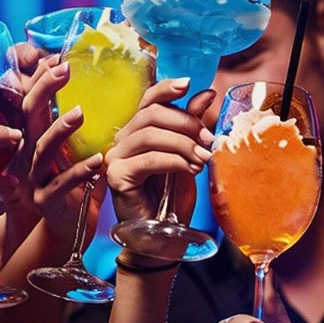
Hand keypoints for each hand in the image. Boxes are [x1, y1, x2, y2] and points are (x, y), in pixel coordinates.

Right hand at [7, 56, 102, 244]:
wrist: (68, 228)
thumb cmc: (75, 182)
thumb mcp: (73, 148)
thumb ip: (78, 120)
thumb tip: (96, 84)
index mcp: (34, 137)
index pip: (32, 101)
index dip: (40, 80)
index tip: (56, 58)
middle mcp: (28, 154)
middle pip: (29, 117)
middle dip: (44, 91)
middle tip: (64, 70)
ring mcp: (35, 179)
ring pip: (42, 150)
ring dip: (60, 129)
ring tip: (80, 112)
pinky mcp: (47, 202)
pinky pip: (61, 184)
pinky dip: (79, 171)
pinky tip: (98, 160)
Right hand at [105, 80, 214, 227]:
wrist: (161, 238)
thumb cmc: (172, 200)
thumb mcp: (188, 157)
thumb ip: (192, 127)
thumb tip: (205, 94)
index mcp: (138, 132)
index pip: (148, 99)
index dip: (167, 88)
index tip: (189, 84)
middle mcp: (122, 141)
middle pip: (152, 113)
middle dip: (186, 123)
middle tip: (208, 142)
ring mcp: (115, 157)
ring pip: (151, 134)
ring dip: (183, 144)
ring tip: (202, 159)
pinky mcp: (116, 175)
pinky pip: (149, 158)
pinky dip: (175, 161)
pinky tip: (190, 170)